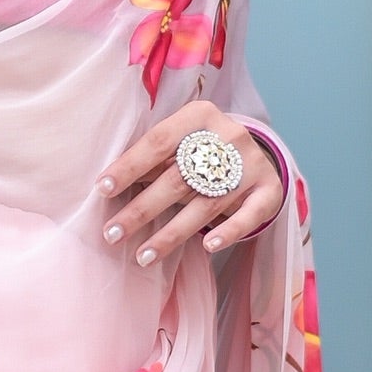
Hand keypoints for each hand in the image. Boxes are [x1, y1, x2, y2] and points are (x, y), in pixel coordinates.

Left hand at [97, 96, 284, 268]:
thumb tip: (107, 185)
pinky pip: (249, 215)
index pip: (158, 142)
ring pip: (206, 204)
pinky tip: (207, 246)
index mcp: (200, 116)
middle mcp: (229, 136)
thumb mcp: (180, 144)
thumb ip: (152, 159)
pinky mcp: (269, 190)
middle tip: (112, 233)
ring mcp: (251, 165)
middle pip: (177, 179)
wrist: (254, 155)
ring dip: (171, 234)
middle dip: (141, 209)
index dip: (129, 166)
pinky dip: (229, 231)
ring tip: (142, 255)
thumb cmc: (202, 151)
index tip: (102, 189)